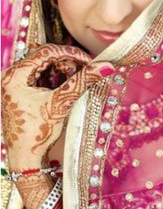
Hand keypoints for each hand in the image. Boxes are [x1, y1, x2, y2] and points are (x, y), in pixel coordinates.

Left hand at [1, 44, 112, 169]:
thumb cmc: (36, 132)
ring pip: (45, 66)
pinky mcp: (23, 91)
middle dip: (68, 63)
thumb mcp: (61, 103)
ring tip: (77, 82)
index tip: (90, 61)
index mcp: (14, 76)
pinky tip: (68, 88)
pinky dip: (58, 79)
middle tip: (85, 72)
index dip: (70, 54)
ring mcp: (17, 84)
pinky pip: (43, 76)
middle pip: (45, 57)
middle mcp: (12, 76)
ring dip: (64, 71)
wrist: (25, 157)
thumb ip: (82, 81)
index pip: (46, 52)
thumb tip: (106, 66)